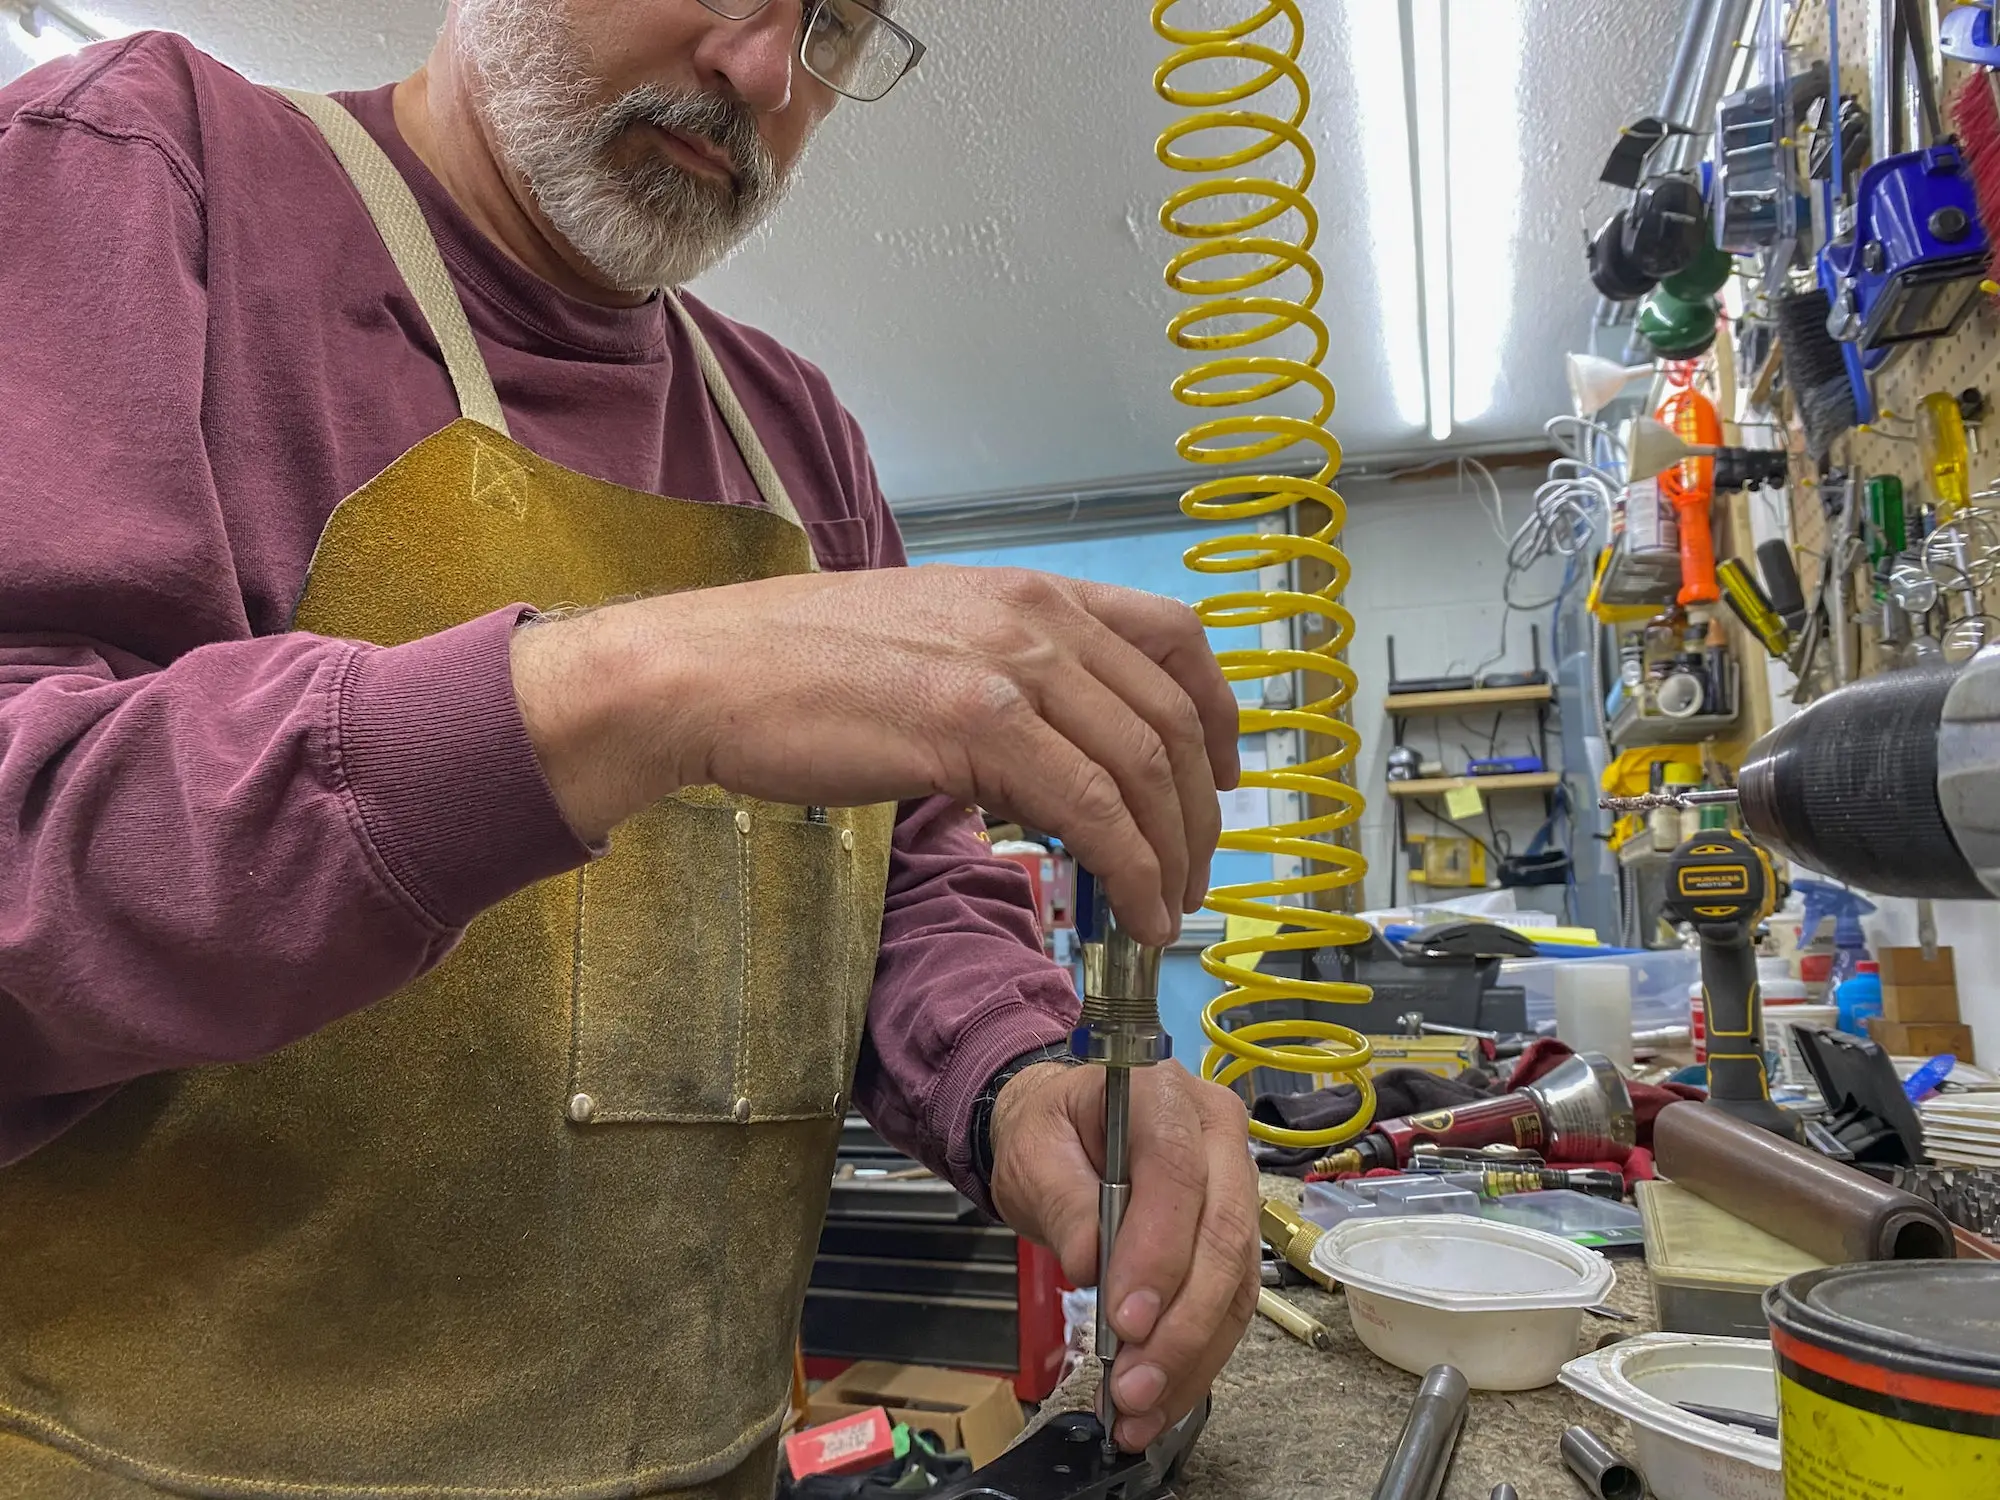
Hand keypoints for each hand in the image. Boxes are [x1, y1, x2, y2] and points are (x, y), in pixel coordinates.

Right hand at [509, 565, 1238, 944]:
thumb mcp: (931, 643)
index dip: (1221, 713)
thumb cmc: (798, 668)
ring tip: (1167, 913)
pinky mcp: (976, 727)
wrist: (709, 673)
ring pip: (1143, 767)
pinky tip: (1131, 915)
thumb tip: (1062, 757)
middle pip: (1173, 715)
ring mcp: (1009, 666)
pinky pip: (1091, 810)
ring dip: (1173, 854)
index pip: (1175, 638)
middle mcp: (1037, 616)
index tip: (1224, 775)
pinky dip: (1129, 871)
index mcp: (1031, 591)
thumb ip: (1009, 681)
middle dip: (1200, 811)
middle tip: (1193, 876)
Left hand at [988, 1060, 1258, 1450]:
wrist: (1063, 1131)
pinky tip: (1160, 1400)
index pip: (1178, 1174)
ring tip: (1140, 1408)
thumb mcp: (1032, 1153)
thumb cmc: (1049, 1131)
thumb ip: (1064, 1203)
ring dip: (1191, 1355)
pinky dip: (1196, 1359)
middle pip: (1223, 1234)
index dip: (1158, 1251)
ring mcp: (1234, 1186)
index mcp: (1165, 1093)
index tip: (1125, 1319)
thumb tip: (1090, 1263)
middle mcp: (1217, 1135)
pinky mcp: (1233, 1237)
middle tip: (1134, 1383)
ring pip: (1235, 1282)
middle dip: (1181, 1322)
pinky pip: (1229, 1306)